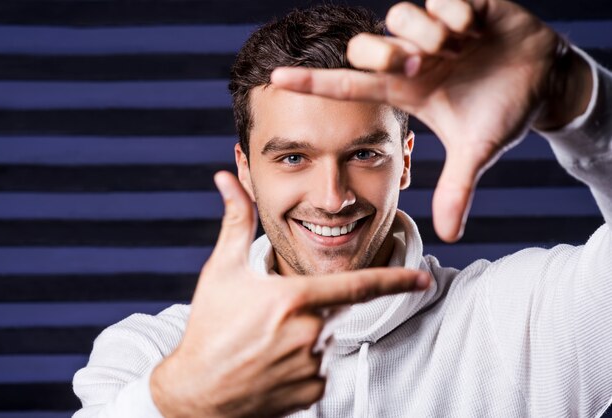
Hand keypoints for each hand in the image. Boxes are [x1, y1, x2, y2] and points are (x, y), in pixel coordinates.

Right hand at [150, 171, 429, 417]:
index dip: (396, 281)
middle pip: (332, 312)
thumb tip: (224, 178)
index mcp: (295, 299)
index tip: (425, 278)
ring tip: (265, 345)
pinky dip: (302, 365)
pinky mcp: (312, 392)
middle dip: (311, 309)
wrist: (196, 393)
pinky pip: (320, 370)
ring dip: (305, 338)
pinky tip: (271, 367)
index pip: (358, 286)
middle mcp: (309, 333)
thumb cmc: (209, 326)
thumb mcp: (222, 270)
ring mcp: (312, 366)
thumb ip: (236, 221)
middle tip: (271, 320)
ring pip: (325, 341)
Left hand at [270, 0, 591, 241]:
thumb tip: (450, 237)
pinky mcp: (463, 3)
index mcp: (407, 90)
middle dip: (386, 53)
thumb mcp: (477, 150)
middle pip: (367, 46)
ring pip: (401, 14)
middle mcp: (412, 57)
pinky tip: (476, 29)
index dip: (313, 83)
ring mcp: (434, 29)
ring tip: (458, 46)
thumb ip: (456, 187)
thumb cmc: (502, 112)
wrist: (543, 81)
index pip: (350, 85)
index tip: (276, 79)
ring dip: (427, 33)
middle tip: (420, 66)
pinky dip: (457, 13)